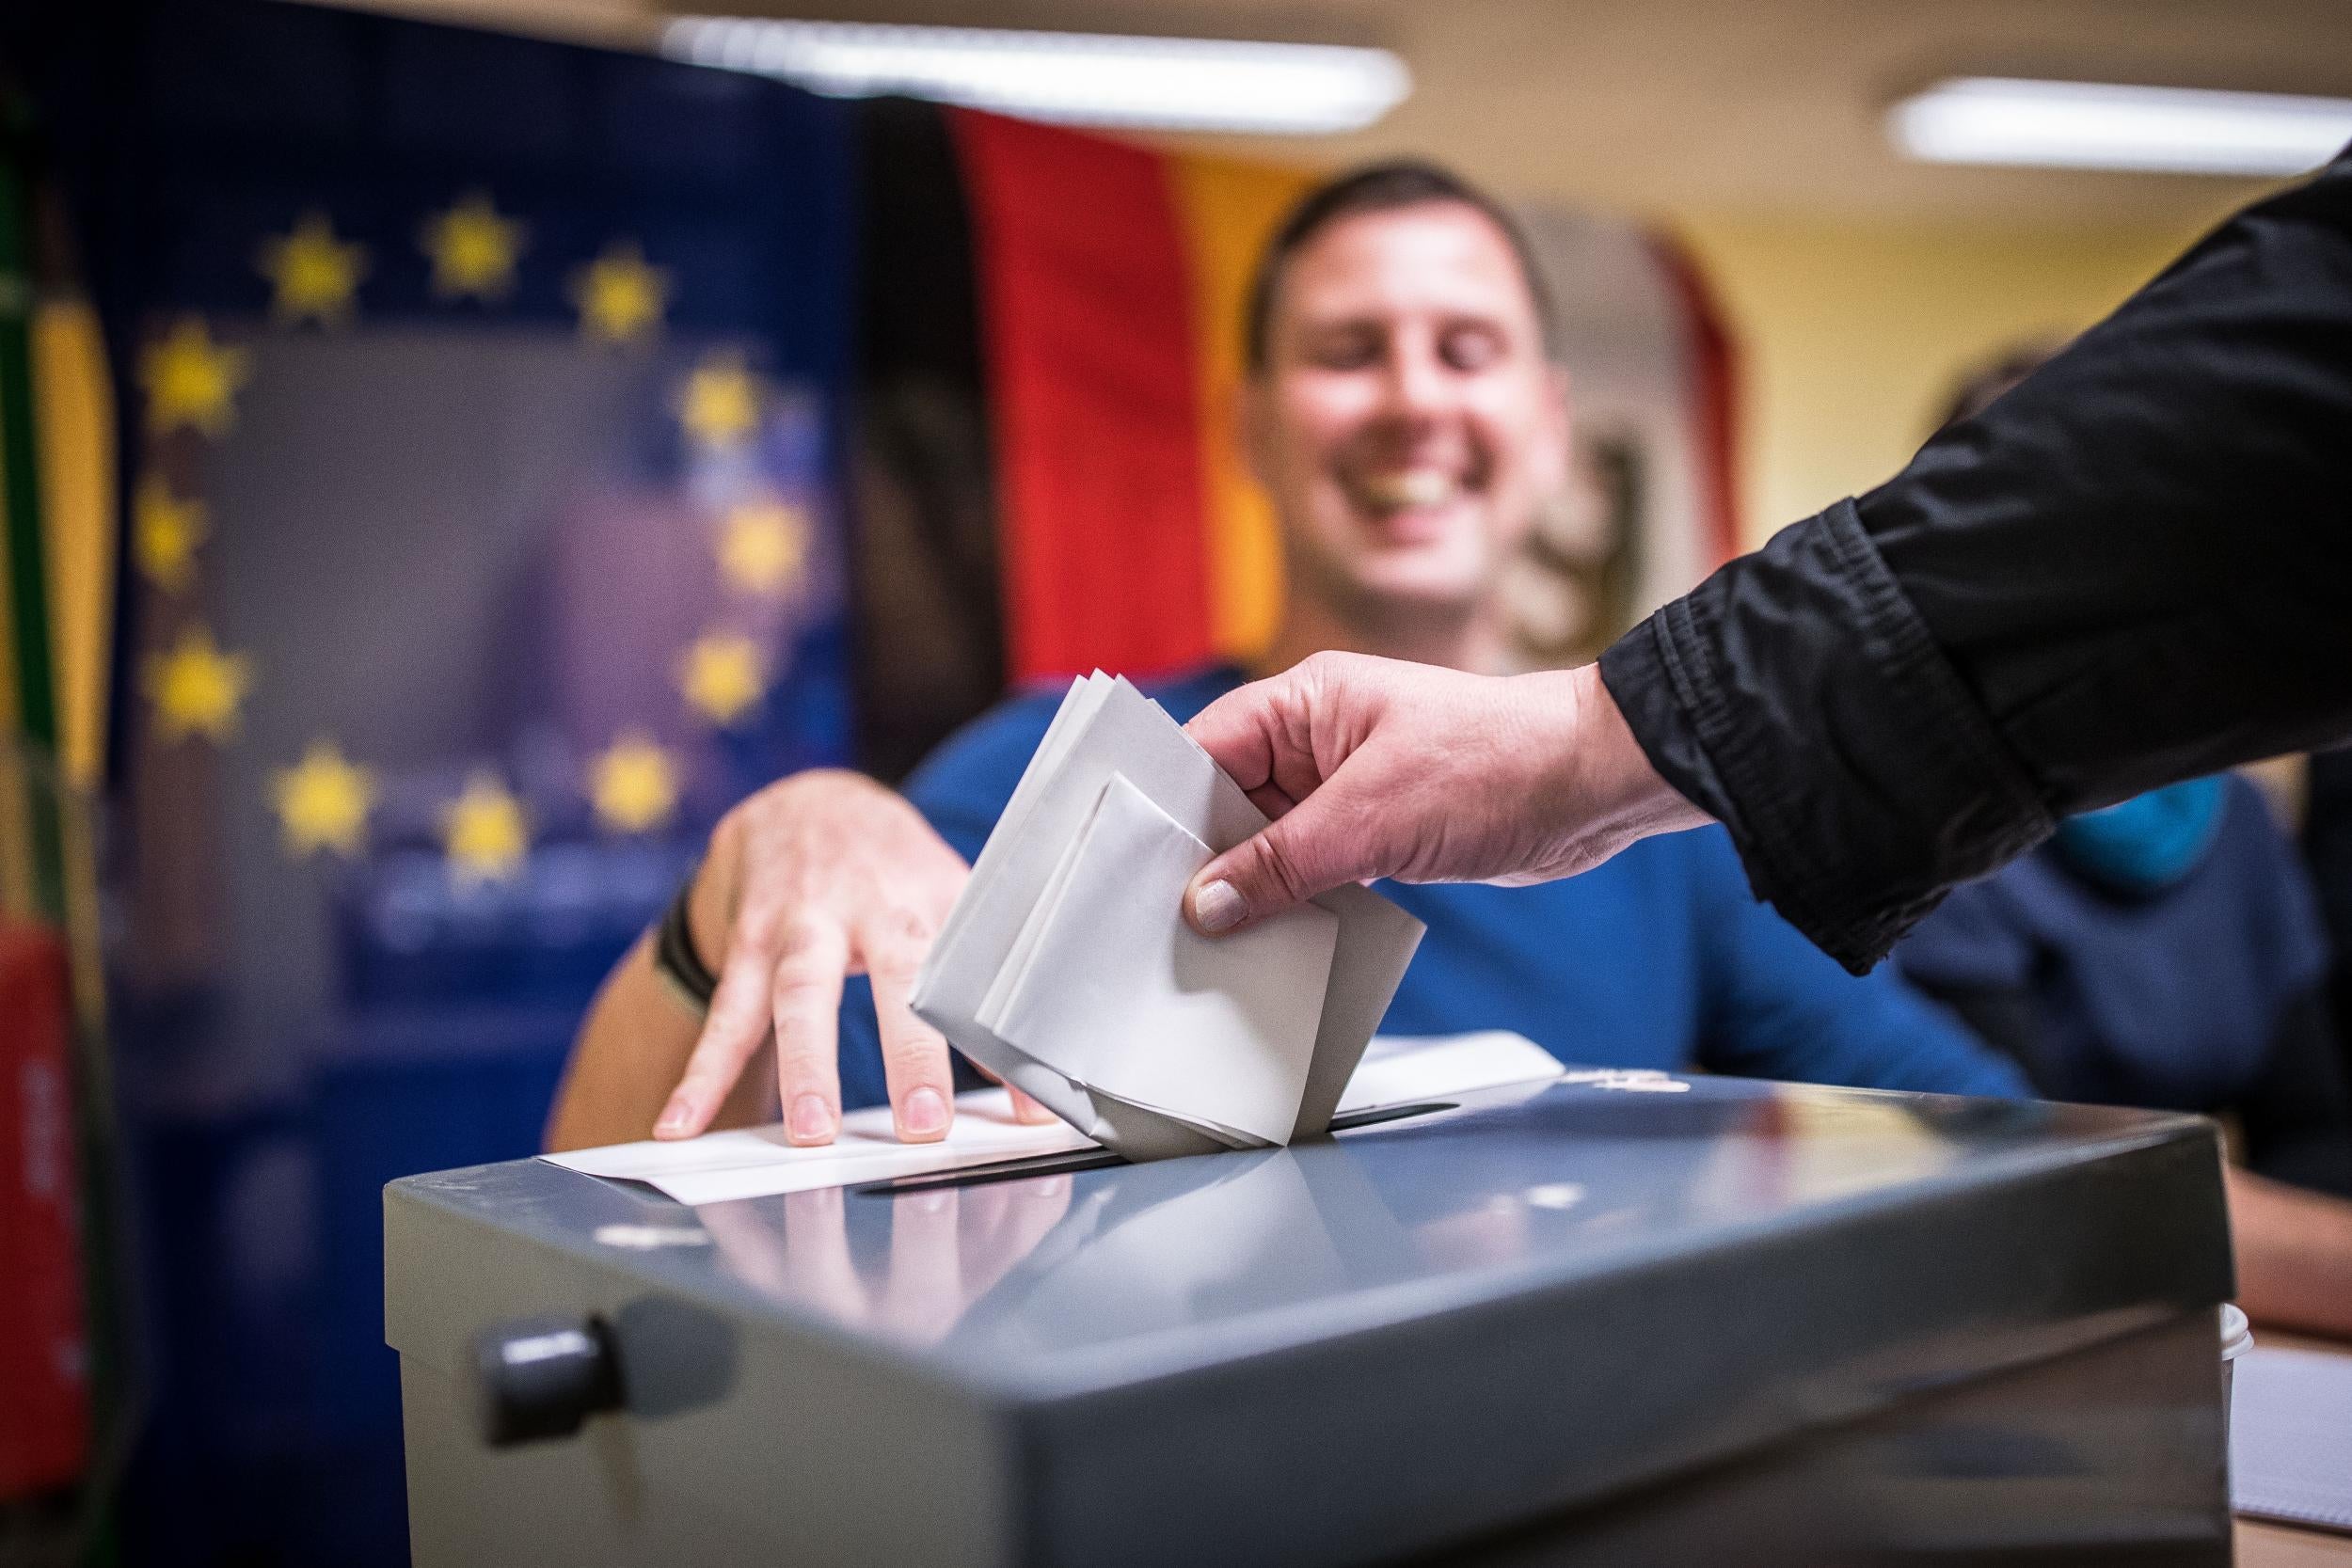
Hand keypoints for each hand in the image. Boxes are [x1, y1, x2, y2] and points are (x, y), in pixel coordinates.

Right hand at [654, 769, 1053, 1144]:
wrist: (803, 804)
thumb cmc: (893, 870)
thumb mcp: (951, 896)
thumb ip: (989, 970)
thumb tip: (1048, 1060)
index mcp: (933, 905)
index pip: (979, 981)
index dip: (1005, 1048)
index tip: (1033, 1113)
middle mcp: (868, 909)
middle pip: (893, 979)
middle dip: (909, 1054)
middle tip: (924, 1123)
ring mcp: (801, 925)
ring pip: (800, 996)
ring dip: (804, 1067)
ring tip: (809, 1132)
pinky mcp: (748, 944)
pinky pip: (724, 1015)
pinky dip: (699, 1073)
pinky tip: (679, 1123)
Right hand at [1181, 653, 1709, 932]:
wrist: (1595, 785)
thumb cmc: (1497, 763)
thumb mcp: (1372, 818)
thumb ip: (1281, 862)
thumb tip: (1205, 904)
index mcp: (1302, 705)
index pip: (1199, 752)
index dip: (1159, 809)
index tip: (1123, 866)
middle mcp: (1315, 742)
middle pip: (1225, 804)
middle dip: (1199, 862)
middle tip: (1158, 924)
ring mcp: (1346, 789)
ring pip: (1269, 845)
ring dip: (1250, 892)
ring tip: (1208, 947)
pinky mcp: (1379, 833)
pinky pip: (1314, 871)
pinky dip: (1295, 905)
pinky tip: (1273, 945)